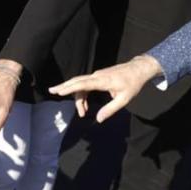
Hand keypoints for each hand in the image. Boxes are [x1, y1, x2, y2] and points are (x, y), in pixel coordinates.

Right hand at [48, 56, 162, 122]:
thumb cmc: (133, 84)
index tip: (59, 91)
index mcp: (103, 81)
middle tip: (52, 92)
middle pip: (77, 81)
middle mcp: (97, 76)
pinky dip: (82, 94)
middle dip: (64, 87)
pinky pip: (86, 84)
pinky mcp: (99, 77)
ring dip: (78, 98)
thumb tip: (98, 119)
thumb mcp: (124, 100)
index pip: (83, 83)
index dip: (70, 88)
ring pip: (81, 84)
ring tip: (81, 113)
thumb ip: (110, 110)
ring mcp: (97, 75)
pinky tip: (85, 105)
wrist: (138, 70)